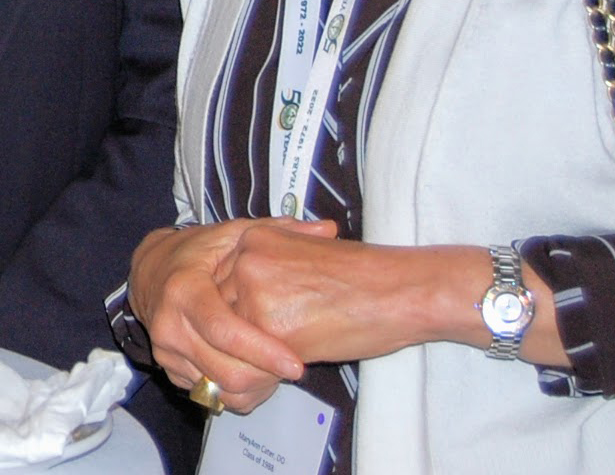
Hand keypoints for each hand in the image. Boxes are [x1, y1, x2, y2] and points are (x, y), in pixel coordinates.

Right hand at [128, 219, 326, 413]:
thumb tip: (328, 228)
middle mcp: (169, 325)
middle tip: (294, 369)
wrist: (149, 270)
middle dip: (265, 376)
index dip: (262, 351)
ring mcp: (166, 351)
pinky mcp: (169, 369)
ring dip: (255, 386)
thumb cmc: (194, 253)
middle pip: (224, 370)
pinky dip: (238, 391)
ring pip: (219, 389)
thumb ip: (279, 232)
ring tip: (277, 370)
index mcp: (184, 291)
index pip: (225, 331)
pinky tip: (255, 372)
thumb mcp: (232, 234)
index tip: (296, 364)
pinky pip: (210, 394)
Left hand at [215, 226, 501, 365]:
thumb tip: (243, 302)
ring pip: (227, 339)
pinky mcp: (271, 330)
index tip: (242, 328)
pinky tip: (286, 374)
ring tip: (266, 369)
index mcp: (251, 238)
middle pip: (215, 310)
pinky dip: (262, 375)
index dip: (230, 311)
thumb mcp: (304, 252)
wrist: (399, 289)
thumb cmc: (363, 276)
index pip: (217, 282)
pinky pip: (250, 362)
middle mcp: (244, 261)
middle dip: (231, 337)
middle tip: (250, 357)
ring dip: (243, 359)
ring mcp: (254, 294)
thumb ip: (268, 269)